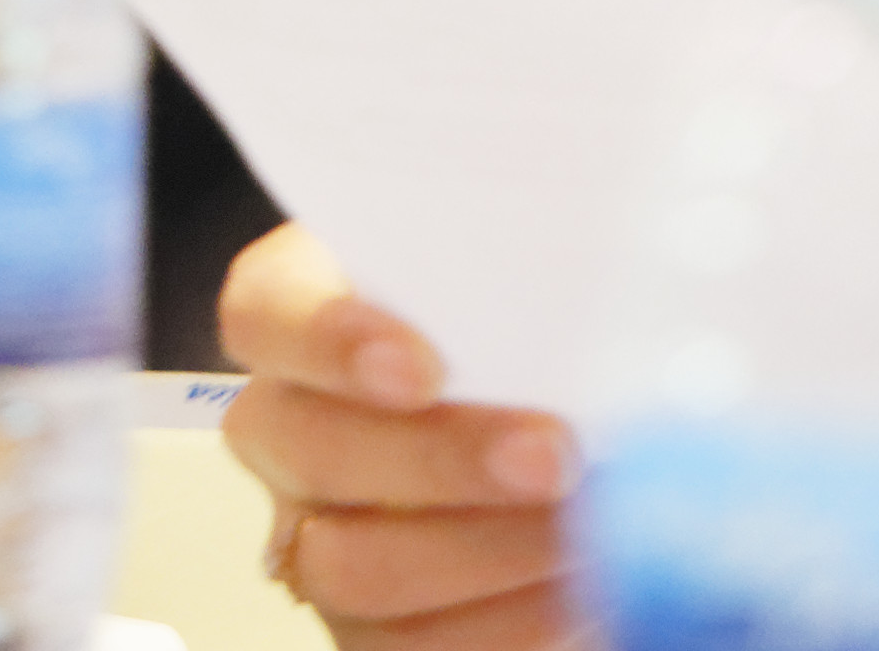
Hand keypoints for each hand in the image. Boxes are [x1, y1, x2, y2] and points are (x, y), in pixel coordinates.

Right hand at [214, 223, 580, 650]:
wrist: (564, 416)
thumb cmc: (531, 320)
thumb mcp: (518, 266)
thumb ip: (532, 274)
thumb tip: (612, 305)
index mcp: (301, 313)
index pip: (267, 314)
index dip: (330, 340)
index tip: (421, 365)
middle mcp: (290, 430)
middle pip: (311, 451)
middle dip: (441, 460)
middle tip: (555, 455)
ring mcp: (318, 536)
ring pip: (352, 566)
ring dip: (486, 550)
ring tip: (589, 526)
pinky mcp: (371, 630)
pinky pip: (412, 647)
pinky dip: (509, 621)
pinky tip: (585, 587)